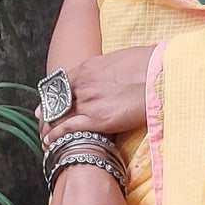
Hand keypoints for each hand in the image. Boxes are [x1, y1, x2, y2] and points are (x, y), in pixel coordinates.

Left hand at [35, 44, 153, 151]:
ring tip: (46, 138)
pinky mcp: (97, 119)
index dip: (53, 96)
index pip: (62, 83)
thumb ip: (107, 71)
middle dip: (48, 113)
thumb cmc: (150, 66)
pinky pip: (69, 129)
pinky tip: (51, 143)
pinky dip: (57, 136)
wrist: (161, 76)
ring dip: (50, 128)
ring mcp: (88, 101)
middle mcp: (83, 83)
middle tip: (43, 123)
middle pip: (56, 101)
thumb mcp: (121, 61)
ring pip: (59, 116)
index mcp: (88, 67)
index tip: (47, 104)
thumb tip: (110, 77)